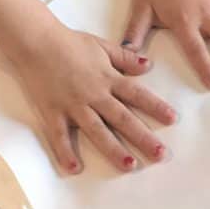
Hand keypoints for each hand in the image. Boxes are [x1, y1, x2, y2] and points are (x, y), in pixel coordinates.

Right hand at [8, 23, 176, 173]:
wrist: (37, 40)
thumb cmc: (69, 41)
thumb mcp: (101, 44)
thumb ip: (124, 57)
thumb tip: (148, 65)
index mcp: (107, 77)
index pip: (136, 94)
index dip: (155, 106)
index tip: (172, 119)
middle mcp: (94, 94)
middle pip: (122, 118)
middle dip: (142, 137)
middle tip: (160, 155)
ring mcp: (74, 105)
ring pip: (97, 130)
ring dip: (114, 149)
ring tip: (129, 166)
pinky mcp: (53, 111)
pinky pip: (60, 135)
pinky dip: (65, 152)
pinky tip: (74, 168)